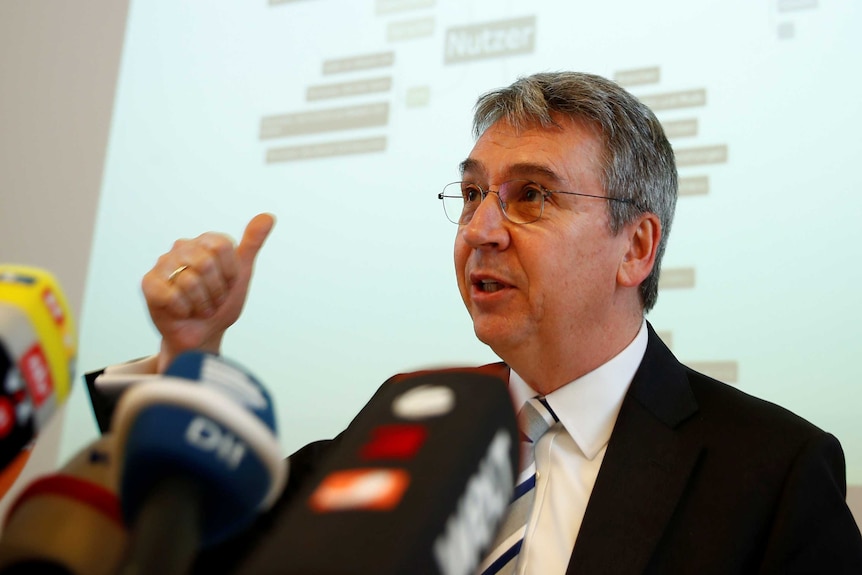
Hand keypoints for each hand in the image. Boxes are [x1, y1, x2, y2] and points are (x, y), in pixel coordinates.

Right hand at [141, 213, 274, 371]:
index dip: (229, 272)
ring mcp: (163, 264)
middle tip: (213, 300)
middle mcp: (183, 247)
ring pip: (189, 281)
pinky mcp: (149, 283)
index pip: (222, 246)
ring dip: (201, 303)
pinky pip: (170, 295)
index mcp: (206, 242)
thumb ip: (253, 244)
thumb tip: (269, 216)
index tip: (227, 283)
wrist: (204, 334)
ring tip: (198, 307)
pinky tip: (181, 312)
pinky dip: (182, 310)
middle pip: (206, 262)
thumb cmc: (222, 304)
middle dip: (216, 290)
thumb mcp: (242, 274)